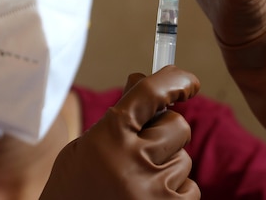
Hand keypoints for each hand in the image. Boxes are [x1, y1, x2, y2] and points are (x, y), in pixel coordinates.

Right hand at [41, 66, 200, 198]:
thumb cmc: (74, 188)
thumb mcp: (87, 146)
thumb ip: (118, 115)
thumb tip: (142, 77)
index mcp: (108, 137)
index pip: (150, 93)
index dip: (175, 81)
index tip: (189, 82)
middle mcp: (133, 162)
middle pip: (178, 126)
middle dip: (165, 132)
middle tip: (143, 148)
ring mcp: (153, 191)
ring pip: (184, 159)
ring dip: (166, 166)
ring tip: (136, 182)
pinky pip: (191, 188)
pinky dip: (174, 192)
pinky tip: (148, 198)